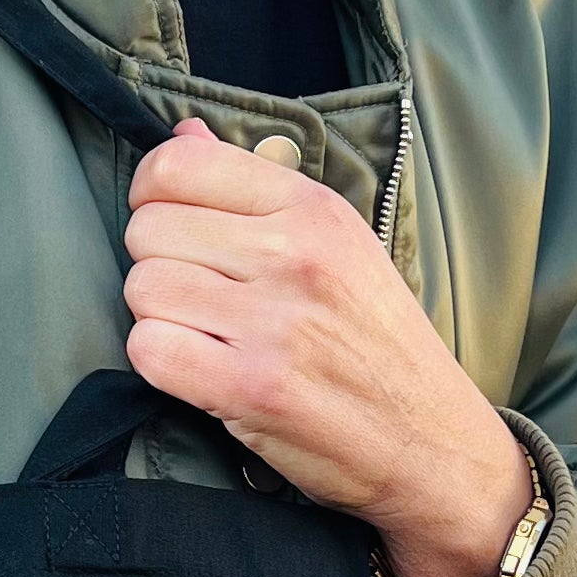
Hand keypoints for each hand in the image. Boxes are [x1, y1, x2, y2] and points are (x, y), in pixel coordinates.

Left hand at [124, 116, 535, 576]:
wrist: (433, 443)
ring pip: (142, 288)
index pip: (178, 165)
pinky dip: (161, 363)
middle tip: (201, 298)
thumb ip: (255, 188)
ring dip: (160, 317)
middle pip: (148, 230)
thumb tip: (184, 133)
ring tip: (207, 336)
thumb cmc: (379, 344)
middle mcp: (294, 255)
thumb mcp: (339, 245)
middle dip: (158, 265)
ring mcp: (273, 322)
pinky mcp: (250, 387)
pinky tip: (199, 371)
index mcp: (314, 209)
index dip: (152, 195)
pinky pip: (149, 348)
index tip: (172, 225)